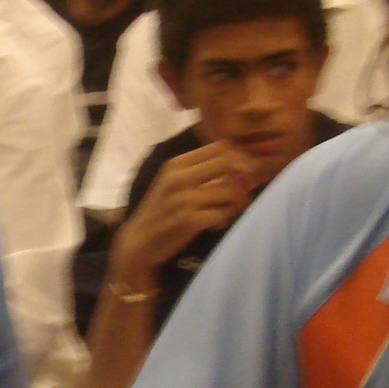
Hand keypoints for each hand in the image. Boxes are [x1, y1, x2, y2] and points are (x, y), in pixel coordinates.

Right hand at [110, 141, 255, 277]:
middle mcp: (179, 177)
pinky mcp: (188, 220)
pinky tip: (218, 224)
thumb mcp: (176, 184)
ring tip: (231, 210)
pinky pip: (224, 213)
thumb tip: (245, 167)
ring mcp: (183, 198)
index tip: (248, 170)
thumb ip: (203, 172)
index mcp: (177, 164)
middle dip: (246, 175)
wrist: (140, 242)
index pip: (220, 146)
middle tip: (248, 189)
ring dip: (238, 202)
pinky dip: (227, 219)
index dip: (241, 155)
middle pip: (228, 162)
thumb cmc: (163, 212)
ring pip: (231, 190)